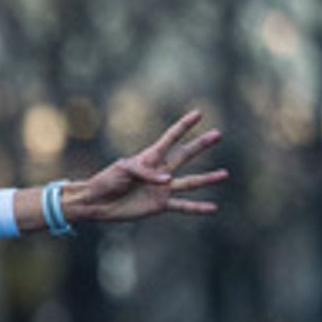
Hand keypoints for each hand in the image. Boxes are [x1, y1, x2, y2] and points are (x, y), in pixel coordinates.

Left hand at [66, 110, 226, 225]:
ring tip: (225, 174)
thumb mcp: (124, 170)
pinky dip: (197, 208)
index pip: (171, 138)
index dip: (184, 126)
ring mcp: (162, 188)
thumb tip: (169, 181)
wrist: (97, 202)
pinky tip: (212, 208)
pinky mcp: (160, 205)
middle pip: (185, 155)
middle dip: (201, 144)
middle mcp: (160, 171)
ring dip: (207, 179)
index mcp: (150, 157)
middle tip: (218, 134)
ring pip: (190, 182)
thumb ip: (146, 173)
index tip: (198, 113)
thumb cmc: (107, 180)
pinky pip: (183, 206)